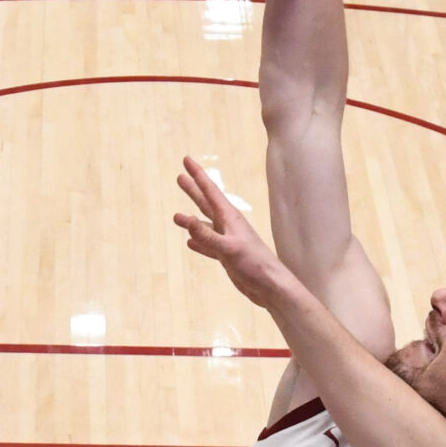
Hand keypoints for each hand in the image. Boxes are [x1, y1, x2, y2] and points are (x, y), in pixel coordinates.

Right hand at [174, 155, 291, 307]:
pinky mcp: (227, 256)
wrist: (270, 286)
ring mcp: (227, 241)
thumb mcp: (229, 248)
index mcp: (229, 218)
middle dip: (193, 190)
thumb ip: (208, 236)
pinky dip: (199, 242)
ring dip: (191, 219)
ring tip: (176, 216)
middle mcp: (228, 225)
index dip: (197, 175)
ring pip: (204, 225)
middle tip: (179, 177)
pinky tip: (190, 243)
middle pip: (205, 203)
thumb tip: (187, 220)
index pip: (210, 191)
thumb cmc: (254, 264)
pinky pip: (208, 245)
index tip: (186, 160)